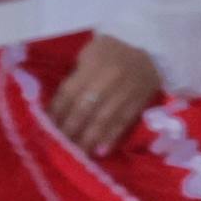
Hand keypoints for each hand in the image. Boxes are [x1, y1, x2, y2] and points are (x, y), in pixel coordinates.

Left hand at [50, 34, 163, 155]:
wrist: (153, 46)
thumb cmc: (113, 49)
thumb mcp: (89, 52)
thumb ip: (76, 75)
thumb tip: (61, 103)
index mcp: (92, 65)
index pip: (69, 93)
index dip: (56, 112)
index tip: (47, 128)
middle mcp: (108, 80)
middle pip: (84, 109)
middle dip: (70, 130)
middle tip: (59, 146)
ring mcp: (126, 92)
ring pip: (103, 120)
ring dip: (89, 139)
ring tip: (78, 154)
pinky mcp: (139, 102)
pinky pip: (124, 123)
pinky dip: (112, 138)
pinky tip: (101, 151)